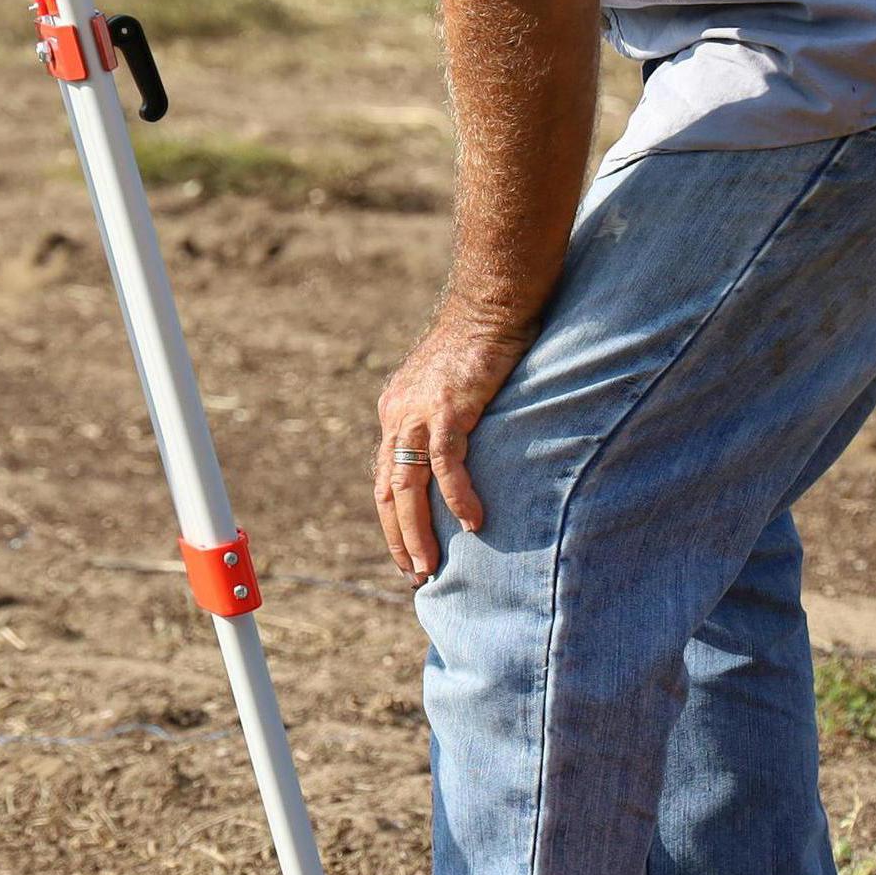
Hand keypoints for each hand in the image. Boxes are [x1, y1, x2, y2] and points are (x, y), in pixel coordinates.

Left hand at [374, 312, 528, 583]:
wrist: (492, 300)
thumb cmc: (483, 339)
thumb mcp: (454, 386)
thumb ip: (448, 419)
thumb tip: (461, 451)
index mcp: (396, 410)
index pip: (383, 477)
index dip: (392, 519)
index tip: (406, 552)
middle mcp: (398, 413)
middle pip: (386, 491)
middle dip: (399, 537)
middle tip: (416, 575)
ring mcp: (420, 411)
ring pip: (407, 486)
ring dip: (417, 532)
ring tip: (430, 567)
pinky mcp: (450, 407)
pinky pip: (447, 464)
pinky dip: (457, 498)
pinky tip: (473, 524)